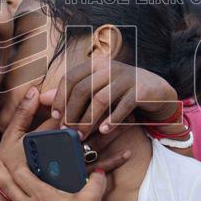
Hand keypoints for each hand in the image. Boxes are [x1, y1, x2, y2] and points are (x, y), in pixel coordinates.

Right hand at [0, 87, 132, 181]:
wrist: (14, 200)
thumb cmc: (12, 165)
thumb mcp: (13, 137)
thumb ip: (24, 113)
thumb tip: (34, 90)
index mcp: (48, 134)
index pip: (68, 112)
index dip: (84, 98)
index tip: (100, 86)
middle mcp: (63, 148)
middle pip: (87, 125)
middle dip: (104, 111)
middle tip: (121, 98)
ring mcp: (72, 164)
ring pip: (97, 144)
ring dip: (113, 131)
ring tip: (129, 119)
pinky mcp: (78, 179)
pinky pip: (99, 170)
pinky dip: (114, 161)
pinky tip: (128, 153)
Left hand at [42, 60, 180, 138]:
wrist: (157, 91)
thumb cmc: (121, 91)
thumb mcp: (96, 89)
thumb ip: (72, 92)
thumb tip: (43, 98)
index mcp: (96, 64)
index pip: (71, 78)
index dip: (61, 98)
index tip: (56, 117)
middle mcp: (110, 67)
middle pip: (83, 89)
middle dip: (72, 113)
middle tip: (67, 132)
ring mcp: (126, 77)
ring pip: (101, 99)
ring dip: (88, 120)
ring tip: (82, 136)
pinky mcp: (140, 90)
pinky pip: (122, 107)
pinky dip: (111, 120)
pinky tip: (104, 131)